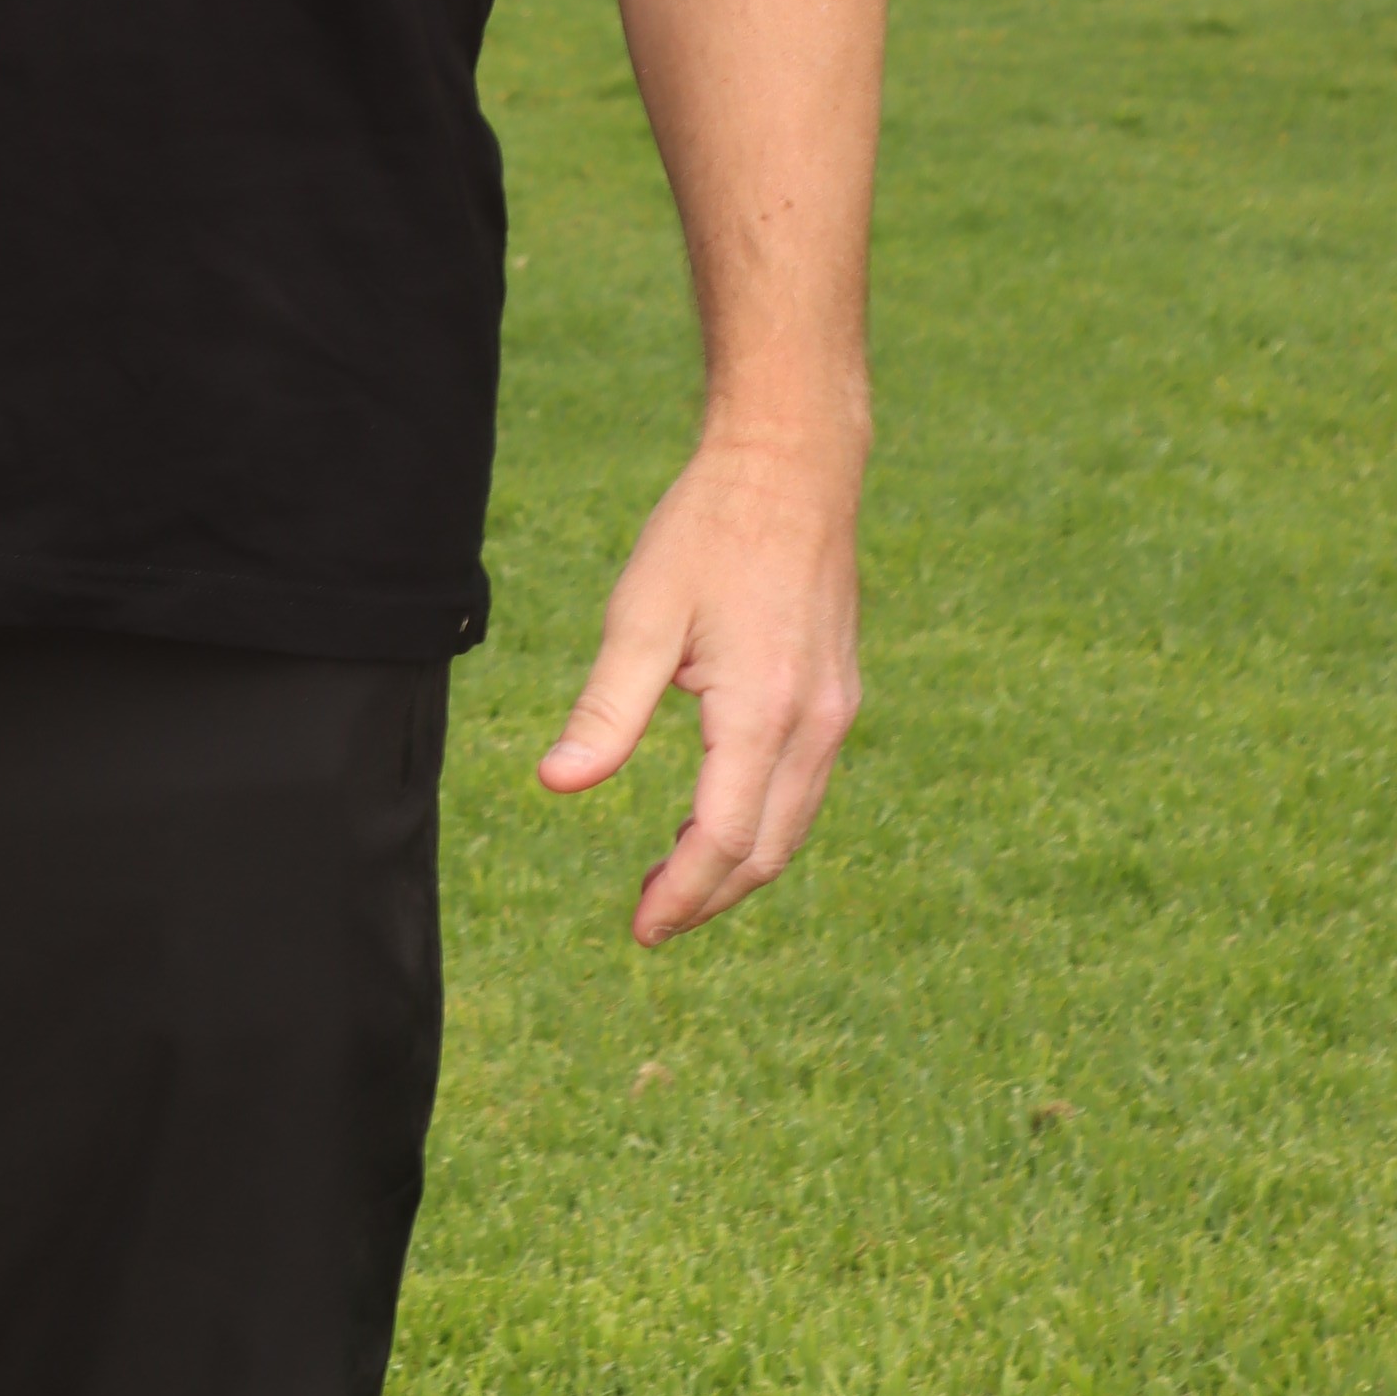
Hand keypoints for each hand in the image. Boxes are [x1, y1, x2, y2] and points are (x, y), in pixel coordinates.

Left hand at [538, 433, 861, 944]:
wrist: (792, 467)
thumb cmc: (708, 531)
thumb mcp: (642, 615)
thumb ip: (606, 710)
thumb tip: (557, 784)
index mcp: (762, 713)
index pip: (722, 840)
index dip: (680, 895)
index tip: (639, 928)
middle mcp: (814, 726)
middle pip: (766, 850)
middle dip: (708, 896)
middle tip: (649, 918)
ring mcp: (836, 712)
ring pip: (793, 825)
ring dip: (736, 864)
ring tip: (674, 879)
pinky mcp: (838, 694)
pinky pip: (805, 787)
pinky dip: (763, 821)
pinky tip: (714, 814)